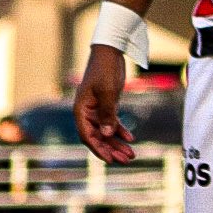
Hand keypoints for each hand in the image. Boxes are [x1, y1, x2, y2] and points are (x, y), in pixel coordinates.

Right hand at [74, 44, 134, 163]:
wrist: (110, 53)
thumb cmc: (105, 70)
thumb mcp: (108, 92)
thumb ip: (107, 113)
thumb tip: (107, 135)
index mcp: (80, 111)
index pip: (87, 136)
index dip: (99, 149)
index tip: (110, 160)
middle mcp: (86, 113)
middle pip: (98, 136)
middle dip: (111, 149)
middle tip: (126, 160)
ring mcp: (97, 110)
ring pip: (106, 131)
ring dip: (117, 142)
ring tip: (131, 154)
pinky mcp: (107, 105)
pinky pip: (112, 122)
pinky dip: (121, 130)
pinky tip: (131, 138)